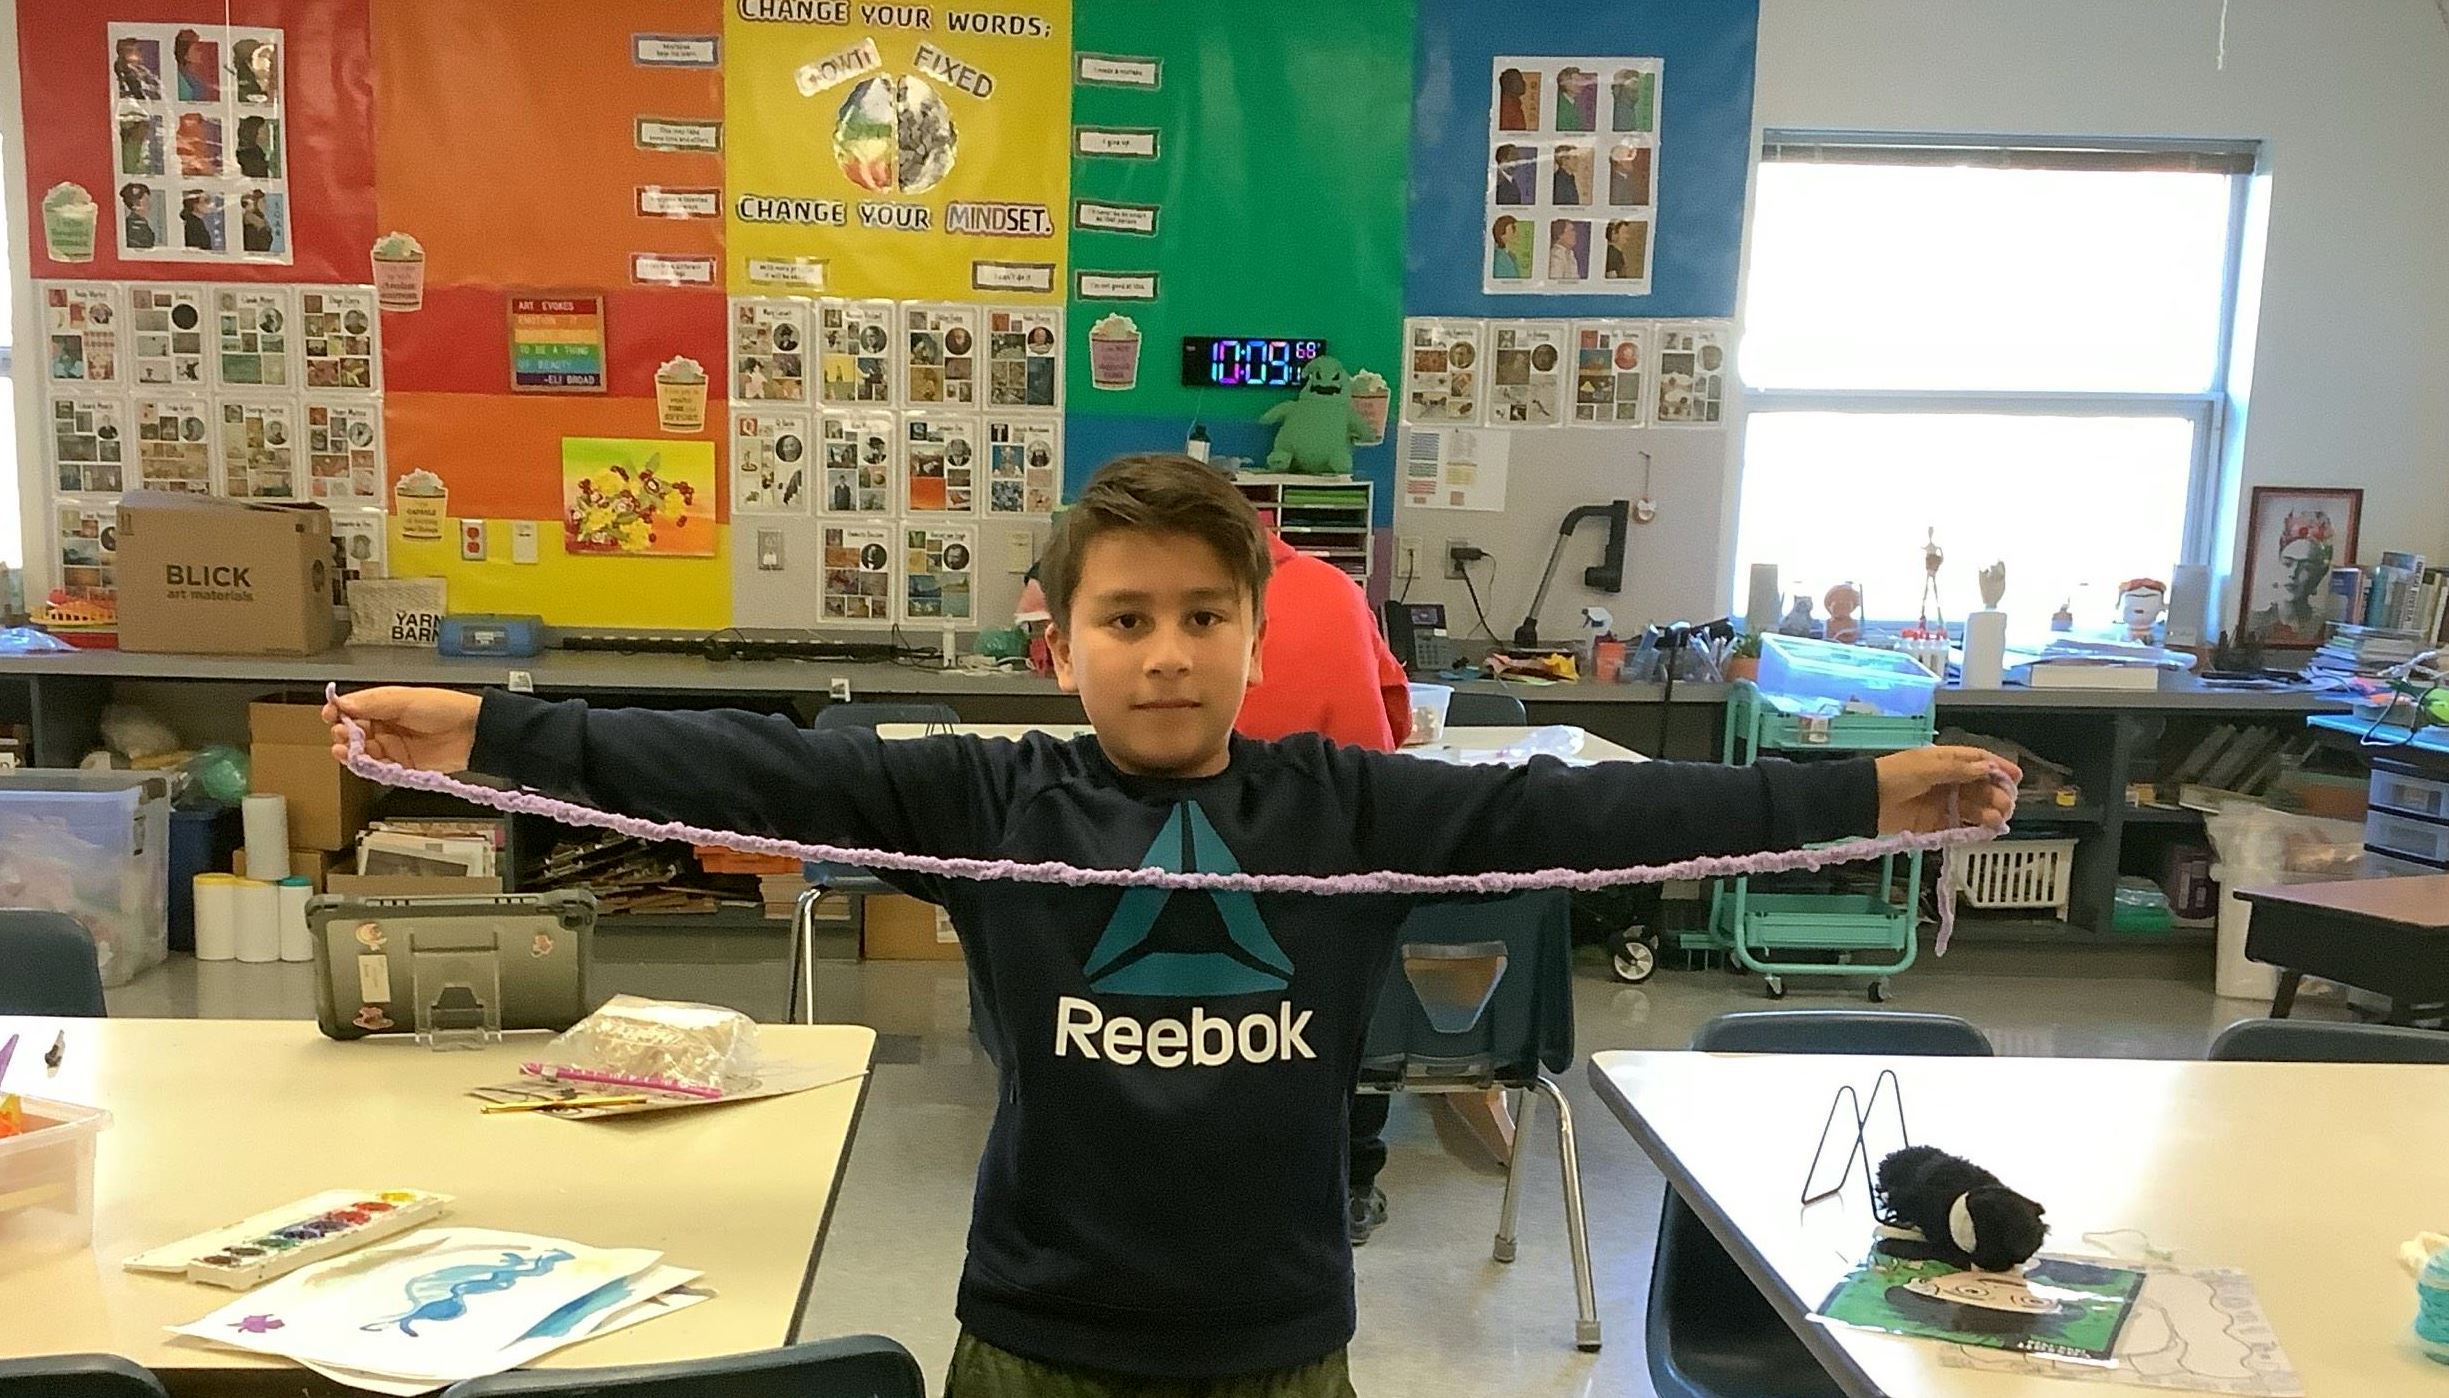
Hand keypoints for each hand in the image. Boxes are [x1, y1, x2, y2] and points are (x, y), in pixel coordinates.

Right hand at [325, 687, 480, 772]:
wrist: (473, 733)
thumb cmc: (444, 708)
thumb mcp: (404, 699)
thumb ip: (372, 703)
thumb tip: (341, 703)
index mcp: (384, 706)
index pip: (352, 710)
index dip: (338, 713)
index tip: (329, 715)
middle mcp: (385, 726)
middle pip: (353, 733)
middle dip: (343, 734)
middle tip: (341, 735)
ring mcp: (393, 747)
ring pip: (362, 753)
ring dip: (350, 753)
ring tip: (345, 751)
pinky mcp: (402, 766)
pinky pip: (378, 770)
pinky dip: (368, 768)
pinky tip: (361, 763)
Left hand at [1874, 746, 2020, 834]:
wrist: (1866, 800)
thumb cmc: (1893, 775)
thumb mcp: (1927, 766)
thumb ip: (1958, 769)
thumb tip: (1986, 768)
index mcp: (1946, 761)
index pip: (1978, 761)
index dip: (1998, 767)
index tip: (2016, 777)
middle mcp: (1948, 781)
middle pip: (1980, 786)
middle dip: (1996, 794)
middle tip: (2006, 804)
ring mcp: (1943, 802)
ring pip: (1974, 807)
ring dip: (1988, 812)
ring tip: (1996, 819)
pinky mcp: (1936, 823)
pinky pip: (1960, 825)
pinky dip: (1973, 828)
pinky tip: (1984, 829)